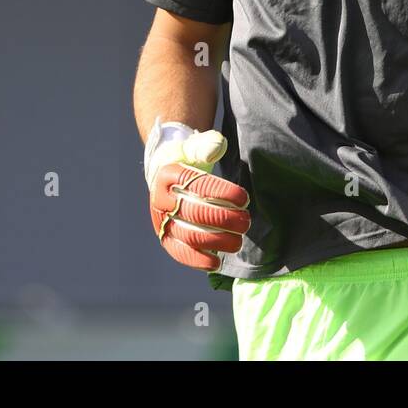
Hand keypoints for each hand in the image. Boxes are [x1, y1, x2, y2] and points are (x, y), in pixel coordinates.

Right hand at [145, 117, 250, 271]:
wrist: (165, 176)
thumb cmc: (188, 161)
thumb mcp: (195, 147)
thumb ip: (207, 146)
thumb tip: (216, 147)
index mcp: (168, 175)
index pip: (196, 185)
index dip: (222, 193)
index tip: (244, 199)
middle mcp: (161, 200)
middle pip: (194, 213)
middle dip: (223, 220)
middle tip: (246, 222)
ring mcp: (162, 221)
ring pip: (188, 236)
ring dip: (216, 242)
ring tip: (238, 242)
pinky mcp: (166, 238)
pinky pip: (180, 253)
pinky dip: (198, 261)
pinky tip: (217, 262)